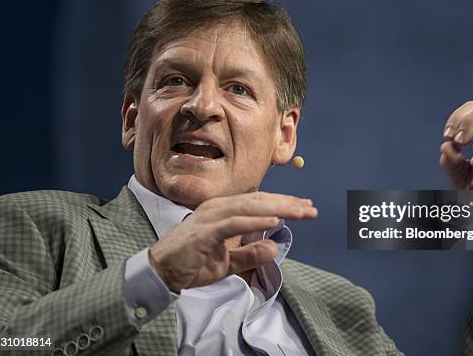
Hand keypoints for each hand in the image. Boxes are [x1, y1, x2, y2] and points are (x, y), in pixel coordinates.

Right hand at [148, 192, 317, 292]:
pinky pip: (234, 223)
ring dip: (278, 209)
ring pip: (250, 207)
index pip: (259, 203)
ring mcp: (211, 216)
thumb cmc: (191, 263)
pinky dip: (255, 221)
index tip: (304, 207)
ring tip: (300, 212)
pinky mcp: (205, 230)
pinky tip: (274, 222)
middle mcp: (218, 207)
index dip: (283, 203)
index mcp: (223, 210)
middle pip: (259, 201)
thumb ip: (250, 254)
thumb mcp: (228, 262)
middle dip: (287, 204)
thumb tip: (275, 248)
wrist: (161, 272)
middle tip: (311, 208)